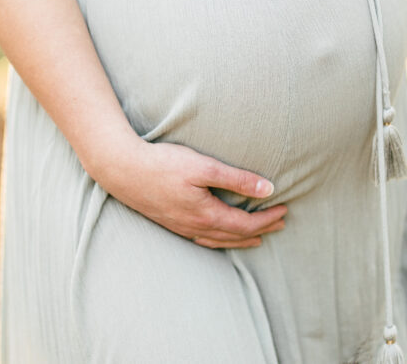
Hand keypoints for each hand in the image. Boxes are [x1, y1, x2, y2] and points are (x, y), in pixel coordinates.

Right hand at [91, 138, 287, 248]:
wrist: (122, 169)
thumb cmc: (163, 164)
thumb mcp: (204, 166)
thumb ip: (237, 179)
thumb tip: (267, 189)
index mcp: (206, 214)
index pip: (245, 224)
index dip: (267, 220)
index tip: (284, 211)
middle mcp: (195, 227)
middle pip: (234, 236)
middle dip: (260, 231)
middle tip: (279, 225)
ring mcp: (181, 227)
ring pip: (218, 241)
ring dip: (240, 240)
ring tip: (256, 238)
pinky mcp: (170, 222)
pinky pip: (202, 239)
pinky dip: (219, 240)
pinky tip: (218, 235)